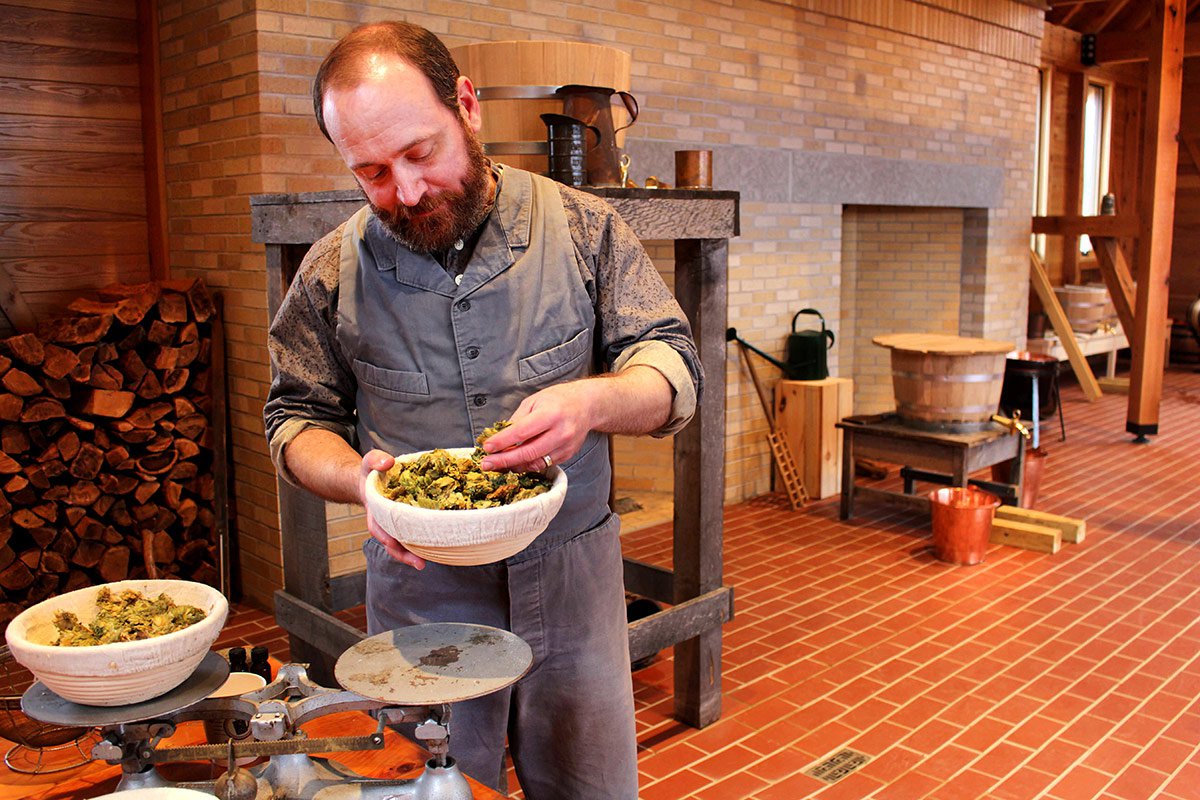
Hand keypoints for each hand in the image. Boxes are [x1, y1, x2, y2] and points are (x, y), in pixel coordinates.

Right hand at [359, 449, 425, 569]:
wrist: (373, 479)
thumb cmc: (373, 471)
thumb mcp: (371, 461)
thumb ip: (376, 459)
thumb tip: (388, 462)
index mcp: (374, 507)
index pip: (376, 525)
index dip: (384, 534)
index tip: (392, 542)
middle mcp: (383, 519)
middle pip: (390, 541)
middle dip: (403, 553)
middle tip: (419, 563)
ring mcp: (394, 523)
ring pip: (401, 544)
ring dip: (411, 555)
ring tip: (424, 564)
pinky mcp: (407, 523)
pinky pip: (412, 536)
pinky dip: (420, 545)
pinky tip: (435, 550)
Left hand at [478, 382, 596, 471]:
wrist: (587, 405)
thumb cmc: (558, 399)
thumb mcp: (534, 401)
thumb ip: (517, 420)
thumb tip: (499, 437)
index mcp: (550, 414)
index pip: (521, 432)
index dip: (502, 441)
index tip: (487, 447)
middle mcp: (560, 432)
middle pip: (528, 452)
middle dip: (504, 460)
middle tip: (486, 464)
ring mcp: (565, 446)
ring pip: (535, 463)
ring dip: (514, 465)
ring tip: (497, 465)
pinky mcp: (567, 455)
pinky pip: (544, 464)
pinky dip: (527, 465)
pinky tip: (515, 463)